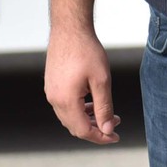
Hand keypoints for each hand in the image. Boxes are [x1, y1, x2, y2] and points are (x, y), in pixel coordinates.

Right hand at [44, 25, 119, 143]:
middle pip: (74, 126)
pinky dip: (80, 110)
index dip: (100, 137)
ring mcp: (51, 92)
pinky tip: (93, 103)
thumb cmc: (87, 51)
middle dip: (96, 129)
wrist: (69, 29)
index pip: (82, 130)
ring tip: (108, 114)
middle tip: (115, 124)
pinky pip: (65, 106)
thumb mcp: (101, 80)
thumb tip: (107, 129)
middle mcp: (54, 100)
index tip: (116, 136)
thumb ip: (104, 107)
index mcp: (66, 101)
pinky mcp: (52, 85)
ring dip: (88, 119)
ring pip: (69, 117)